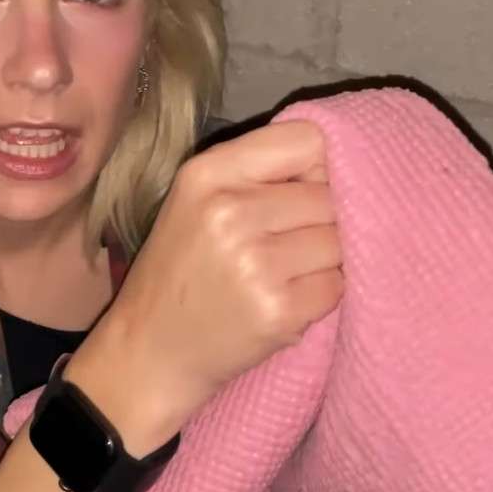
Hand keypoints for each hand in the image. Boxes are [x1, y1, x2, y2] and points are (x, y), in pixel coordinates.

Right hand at [67, 120, 343, 451]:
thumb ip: (258, 172)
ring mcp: (256, 263)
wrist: (150, 351)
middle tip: (284, 246)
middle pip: (329, 195)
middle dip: (320, 220)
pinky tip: (284, 302)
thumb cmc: (181, 269)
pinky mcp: (278, 310)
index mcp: (208, 173)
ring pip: (340, 241)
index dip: (316, 168)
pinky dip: (320, 296)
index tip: (301, 193)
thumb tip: (342, 165)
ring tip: (283, 276)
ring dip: (324, 261)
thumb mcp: (197, 200)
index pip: (308, 140)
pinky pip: (336, 286)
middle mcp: (230, 211)